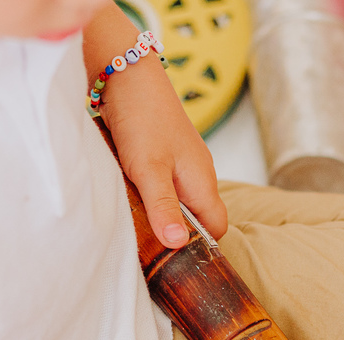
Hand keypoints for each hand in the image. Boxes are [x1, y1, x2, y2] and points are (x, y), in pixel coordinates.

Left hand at [84, 4, 226, 247]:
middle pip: (200, 217)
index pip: (217, 229)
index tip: (177, 261)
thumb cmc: (141, 118)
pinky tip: (133, 196)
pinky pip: (167, 186)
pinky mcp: (166, 154)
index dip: (202, 247)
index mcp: (203, 182)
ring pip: (182, 201)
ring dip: (164, 214)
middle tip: (152, 246)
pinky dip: (154, 196)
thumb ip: (164, 208)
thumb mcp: (148, 170)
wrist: (127, 73)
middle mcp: (198, 175)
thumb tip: (179, 244)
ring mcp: (183, 164)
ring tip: (140, 223)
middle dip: (180, 233)